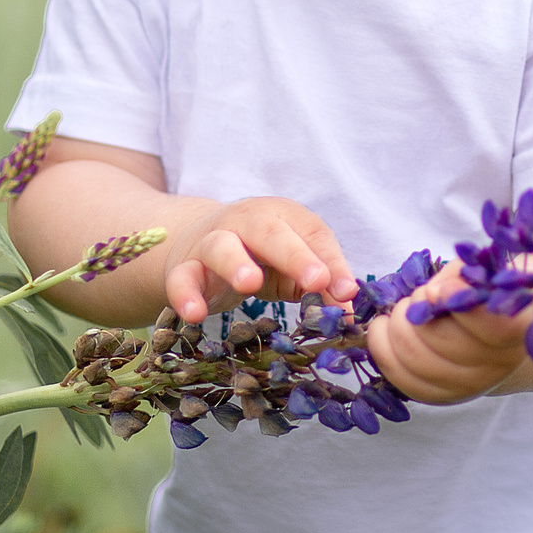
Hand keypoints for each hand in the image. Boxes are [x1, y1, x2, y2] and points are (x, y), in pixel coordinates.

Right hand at [161, 197, 357, 322]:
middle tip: (316, 280)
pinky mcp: (183, 267)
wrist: (196, 240)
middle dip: (295, 255)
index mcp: (281, 215)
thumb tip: (351, 317)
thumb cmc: (259, 254)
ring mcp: (211, 242)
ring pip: (221, 247)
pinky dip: (186, 295)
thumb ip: (322, 285)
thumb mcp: (294, 266)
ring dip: (236, 264)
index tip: (346, 291)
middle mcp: (245, 221)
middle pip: (269, 232)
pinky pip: (182, 279)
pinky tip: (195, 314)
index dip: (331, 262)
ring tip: (250, 283)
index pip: (311, 233)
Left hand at [365, 261, 528, 402]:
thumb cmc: (484, 290)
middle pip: (441, 341)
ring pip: (417, 362)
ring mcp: (473, 386)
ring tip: (398, 311)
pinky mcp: (446, 397)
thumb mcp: (480, 272)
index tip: (432, 289)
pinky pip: (405, 381)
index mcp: (519, 328)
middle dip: (413, 310)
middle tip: (415, 296)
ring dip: (394, 329)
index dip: (454, 303)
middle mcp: (499, 364)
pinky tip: (381, 332)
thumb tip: (433, 295)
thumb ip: (460, 277)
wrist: (495, 329)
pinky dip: (383, 353)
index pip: (492, 325)